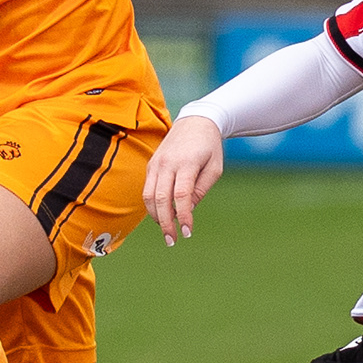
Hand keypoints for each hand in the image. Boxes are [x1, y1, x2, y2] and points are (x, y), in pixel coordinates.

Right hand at [143, 115, 224, 245]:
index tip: (187, 233)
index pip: (181, 195)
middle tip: (172, 240)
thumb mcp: (215, 168)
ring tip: (166, 231)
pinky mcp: (151, 165)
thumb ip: (201, 189)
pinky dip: (153, 205)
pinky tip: (162, 215)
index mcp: (186, 163)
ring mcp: (156, 163)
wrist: (195, 121)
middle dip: (165, 222)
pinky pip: (148, 189)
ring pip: (149, 196)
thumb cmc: (209, 147)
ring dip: (156, 216)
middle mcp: (167, 163)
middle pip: (160, 198)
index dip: (183, 216)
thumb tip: (187, 210)